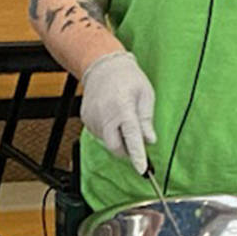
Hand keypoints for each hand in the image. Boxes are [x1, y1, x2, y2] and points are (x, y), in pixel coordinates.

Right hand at [78, 50, 155, 175]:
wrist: (102, 66)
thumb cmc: (127, 78)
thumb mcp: (145, 95)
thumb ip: (146, 120)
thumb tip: (150, 140)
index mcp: (123, 108)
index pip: (131, 137)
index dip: (137, 155)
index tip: (142, 168)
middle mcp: (105, 115)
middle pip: (115, 147)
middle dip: (126, 151)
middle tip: (136, 145)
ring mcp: (93, 118)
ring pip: (107, 141)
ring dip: (117, 138)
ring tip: (122, 117)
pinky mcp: (86, 119)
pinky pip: (99, 134)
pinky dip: (108, 132)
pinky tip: (112, 116)